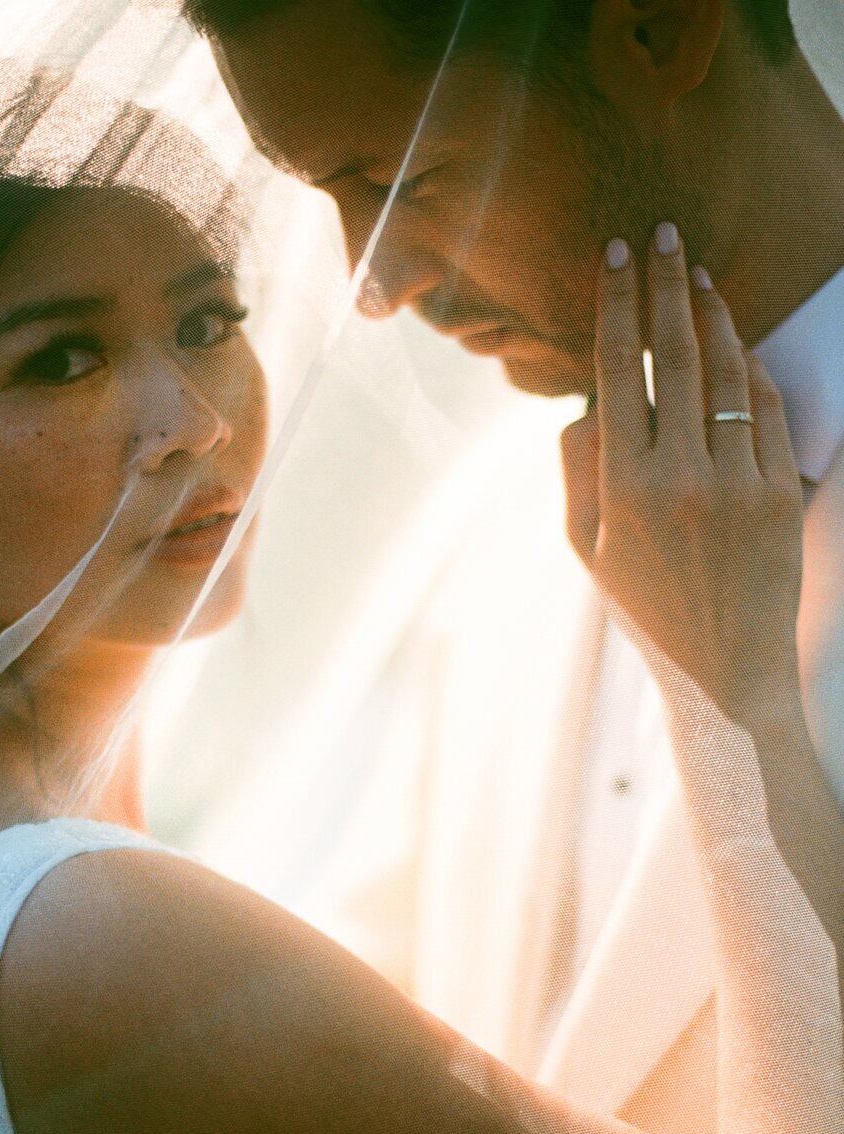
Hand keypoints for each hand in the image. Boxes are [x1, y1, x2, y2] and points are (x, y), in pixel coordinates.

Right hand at [560, 224, 804, 726]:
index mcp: (624, 487)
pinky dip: (752, 369)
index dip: (619, 306)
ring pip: (729, 372)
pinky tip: (737, 342)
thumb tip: (586, 401)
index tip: (618, 257)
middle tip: (664, 234)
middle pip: (677, 354)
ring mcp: (738, 483)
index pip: (620, 371)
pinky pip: (768, 411)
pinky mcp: (782, 493)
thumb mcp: (588, 549)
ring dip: (715, 315)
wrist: (725, 674)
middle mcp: (681, 476)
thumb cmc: (646, 610)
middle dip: (667, 285)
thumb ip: (577, 470)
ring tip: (700, 277)